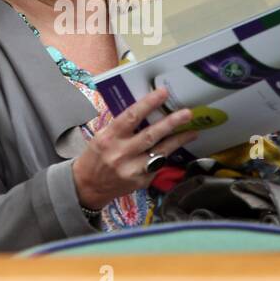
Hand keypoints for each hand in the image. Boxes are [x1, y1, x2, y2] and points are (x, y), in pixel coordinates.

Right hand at [72, 87, 198, 208]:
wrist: (87, 187)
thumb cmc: (95, 157)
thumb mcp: (102, 137)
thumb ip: (121, 127)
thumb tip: (145, 110)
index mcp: (109, 138)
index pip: (131, 116)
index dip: (148, 103)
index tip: (163, 93)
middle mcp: (121, 153)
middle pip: (151, 135)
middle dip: (171, 123)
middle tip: (187, 113)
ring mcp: (132, 170)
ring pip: (160, 152)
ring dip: (178, 141)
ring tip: (192, 132)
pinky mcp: (141, 182)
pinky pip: (158, 165)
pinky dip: (167, 156)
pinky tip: (174, 149)